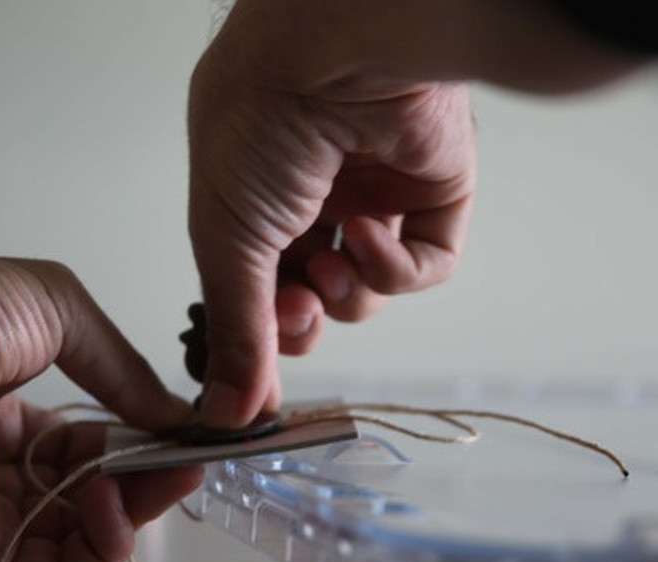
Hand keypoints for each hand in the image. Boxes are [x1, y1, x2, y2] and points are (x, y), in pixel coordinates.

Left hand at [0, 252, 198, 561]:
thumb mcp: (60, 310)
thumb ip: (124, 369)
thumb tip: (174, 416)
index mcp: (0, 409)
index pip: (84, 441)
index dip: (137, 438)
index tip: (185, 432)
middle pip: (90, 491)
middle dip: (148, 476)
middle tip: (188, 460)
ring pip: (82, 537)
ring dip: (135, 510)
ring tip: (158, 476)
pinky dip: (103, 547)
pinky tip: (112, 502)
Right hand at [187, 0, 643, 427]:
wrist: (337, 53)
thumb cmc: (260, 120)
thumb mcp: (226, 239)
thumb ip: (235, 332)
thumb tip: (227, 413)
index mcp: (251, 193)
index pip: (254, 284)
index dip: (257, 328)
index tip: (251, 374)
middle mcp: (312, 193)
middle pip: (312, 296)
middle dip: (302, 319)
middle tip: (296, 313)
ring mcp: (374, 192)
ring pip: (366, 289)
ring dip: (348, 292)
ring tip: (331, 260)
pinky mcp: (431, 194)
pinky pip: (422, 263)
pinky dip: (396, 266)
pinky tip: (370, 233)